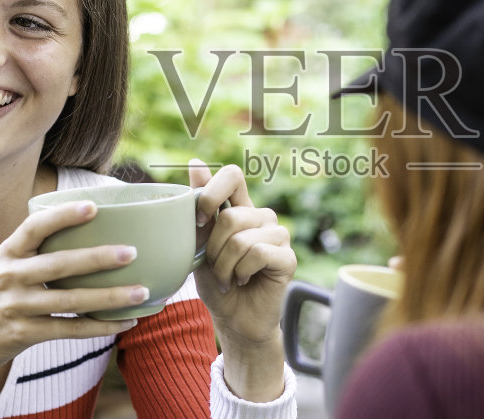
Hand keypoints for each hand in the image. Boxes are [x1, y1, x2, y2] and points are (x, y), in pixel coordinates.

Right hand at [0, 202, 144, 415]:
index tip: (93, 206)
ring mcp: (15, 307)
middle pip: (59, 265)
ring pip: (70, 302)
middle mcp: (9, 277)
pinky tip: (126, 323)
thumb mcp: (1, 266)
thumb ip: (33, 250)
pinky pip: (70, 330)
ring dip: (109, 297)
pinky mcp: (24, 334)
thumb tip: (86, 227)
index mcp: (6, 253)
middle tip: (132, 252)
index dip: (63, 215)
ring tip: (142, 292)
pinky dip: (100, 327)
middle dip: (98, 258)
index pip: (33, 227)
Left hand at [189, 160, 296, 344]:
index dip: (211, 192)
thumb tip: (195, 163)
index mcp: (241, 208)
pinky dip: (242, 272)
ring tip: (228, 278)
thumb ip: (200, 208)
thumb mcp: (199, 244)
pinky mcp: (288, 258)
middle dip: (214, 249)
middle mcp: (263, 217)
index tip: (199, 220)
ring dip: (225, 266)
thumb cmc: (216, 282)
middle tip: (216, 268)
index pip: (232, 175)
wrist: (233, 320)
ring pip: (242, 238)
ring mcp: (279, 236)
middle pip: (231, 217)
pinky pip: (257, 253)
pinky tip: (245, 281)